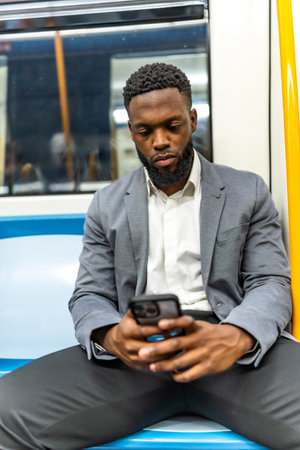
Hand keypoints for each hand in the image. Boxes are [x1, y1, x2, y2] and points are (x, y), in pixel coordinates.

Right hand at [100, 310, 176, 369]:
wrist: (114, 343)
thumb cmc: (126, 326)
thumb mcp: (130, 316)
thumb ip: (140, 309)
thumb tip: (153, 304)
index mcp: (126, 331)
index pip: (145, 330)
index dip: (159, 329)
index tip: (172, 326)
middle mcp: (127, 346)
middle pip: (150, 346)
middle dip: (165, 343)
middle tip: (179, 338)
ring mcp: (132, 357)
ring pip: (152, 358)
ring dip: (166, 353)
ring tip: (178, 346)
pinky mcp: (136, 366)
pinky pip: (152, 365)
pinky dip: (163, 361)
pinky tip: (172, 355)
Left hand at [138, 315, 254, 381]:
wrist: (235, 341)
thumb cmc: (211, 333)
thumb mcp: (199, 325)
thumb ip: (183, 327)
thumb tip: (161, 327)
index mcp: (195, 327)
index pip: (182, 322)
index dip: (171, 323)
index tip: (159, 325)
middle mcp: (197, 339)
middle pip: (175, 344)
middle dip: (157, 349)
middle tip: (143, 353)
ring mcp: (202, 354)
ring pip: (180, 362)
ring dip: (164, 365)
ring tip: (152, 367)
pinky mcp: (207, 366)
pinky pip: (190, 374)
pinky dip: (179, 376)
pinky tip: (172, 375)